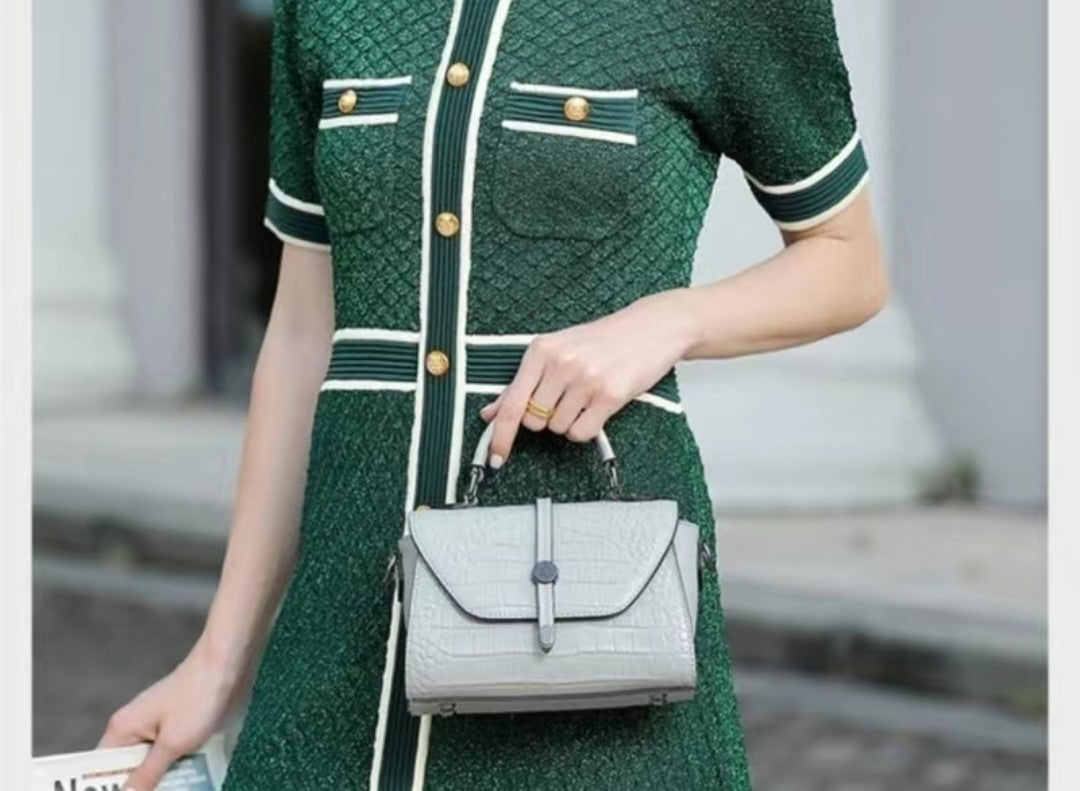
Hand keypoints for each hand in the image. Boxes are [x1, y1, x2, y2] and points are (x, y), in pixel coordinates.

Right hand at [98, 639, 247, 790]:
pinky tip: (193, 778)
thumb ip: (147, 774)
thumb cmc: (197, 699)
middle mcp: (134, 727)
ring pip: (153, 763)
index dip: (108, 788)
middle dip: (143, 787)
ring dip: (164, 779)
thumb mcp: (172, 744)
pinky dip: (179, 765)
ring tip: (182, 786)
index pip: (101, 770)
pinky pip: (170, 753)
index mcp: (122, 729)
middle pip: (129, 770)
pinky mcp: (178, 724)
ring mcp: (157, 725)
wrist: (227, 664)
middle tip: (167, 790)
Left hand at [480, 289, 696, 465]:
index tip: (495, 457)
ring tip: (586, 396)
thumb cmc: (602, 340)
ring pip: (558, 428)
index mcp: (541, 350)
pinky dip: (587, 428)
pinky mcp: (610, 395)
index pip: (511, 403)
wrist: (649, 327)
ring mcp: (586, 379)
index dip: (499, 436)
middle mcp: (561, 363)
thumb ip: (522, 383)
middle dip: (546, 418)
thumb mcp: (555, 351)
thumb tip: (491, 412)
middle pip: (534, 421)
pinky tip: (596, 407)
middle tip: (565, 397)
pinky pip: (582, 433)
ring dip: (569, 421)